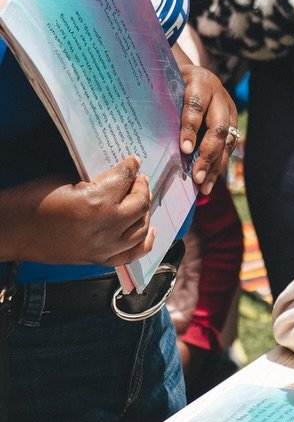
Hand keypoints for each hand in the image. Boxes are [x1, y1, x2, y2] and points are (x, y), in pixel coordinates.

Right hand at [0, 158, 154, 265]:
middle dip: (142, 188)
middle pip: (140, 205)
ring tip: (141, 200)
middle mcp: (108, 226)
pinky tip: (151, 230)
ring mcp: (106, 246)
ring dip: (145, 212)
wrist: (14, 230)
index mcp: (98, 201)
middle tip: (139, 180)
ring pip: (141, 228)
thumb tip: (115, 179)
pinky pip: (133, 253)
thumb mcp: (66, 180)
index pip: (125, 179)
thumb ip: (96, 182)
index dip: (131, 167)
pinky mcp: (100, 260)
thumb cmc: (33, 200)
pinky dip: (146, 242)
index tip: (133, 162)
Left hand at [175, 61, 237, 195]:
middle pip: (219, 128)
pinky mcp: (233, 127)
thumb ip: (162, 102)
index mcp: (201, 83)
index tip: (184, 149)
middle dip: (208, 155)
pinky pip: (227, 149)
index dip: (190, 128)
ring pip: (227, 142)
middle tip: (197, 177)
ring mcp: (230, 113)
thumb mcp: (165, 84)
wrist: (195, 75)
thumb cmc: (172, 81)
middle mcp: (220, 99)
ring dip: (215, 166)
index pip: (196, 106)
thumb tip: (144, 130)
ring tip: (204, 186)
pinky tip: (208, 182)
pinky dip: (218, 167)